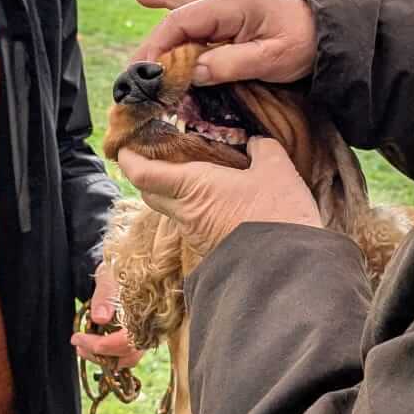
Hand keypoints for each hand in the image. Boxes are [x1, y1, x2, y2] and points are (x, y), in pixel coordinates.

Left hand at [71, 259, 144, 370]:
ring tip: (82, 347)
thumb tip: (100, 318)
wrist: (127, 266)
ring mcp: (148, 334)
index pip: (126, 341)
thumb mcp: (108, 278)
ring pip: (129, 358)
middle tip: (78, 345)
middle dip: (100, 355)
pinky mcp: (141, 337)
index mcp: (147, 312)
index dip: (101, 345)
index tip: (78, 338)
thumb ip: (105, 297)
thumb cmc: (118, 271)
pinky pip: (128, 354)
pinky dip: (111, 354)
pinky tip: (95, 345)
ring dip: (104, 358)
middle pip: (128, 355)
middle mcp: (152, 327)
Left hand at [116, 137, 321, 256]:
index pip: (142, 174)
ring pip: (174, 211)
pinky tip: (220, 203)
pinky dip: (198, 211)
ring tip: (198, 177)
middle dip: (148, 175)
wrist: (288, 270)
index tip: (124, 148)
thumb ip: (263, 149)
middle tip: (159, 157)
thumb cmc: (277, 214)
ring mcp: (196, 237)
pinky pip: (194, 226)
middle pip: (150, 193)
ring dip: (177, 194)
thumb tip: (257, 144)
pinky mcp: (211, 252)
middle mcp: (185, 214)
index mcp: (191, 187)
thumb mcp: (277, 170)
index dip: (128, 159)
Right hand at [132, 0, 317, 87]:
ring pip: (179, 19)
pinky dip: (166, 5)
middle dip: (152, 51)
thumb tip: (192, 72)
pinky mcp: (225, 12)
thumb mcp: (271, 59)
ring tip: (134, 61)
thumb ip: (230, 64)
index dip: (158, 48)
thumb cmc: (304, 43)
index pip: (180, 23)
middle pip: (175, 23)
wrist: (327, 29)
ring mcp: (222, 2)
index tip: (144, 74)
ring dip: (158, 41)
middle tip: (133, 80)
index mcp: (230, 3)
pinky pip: (189, 11)